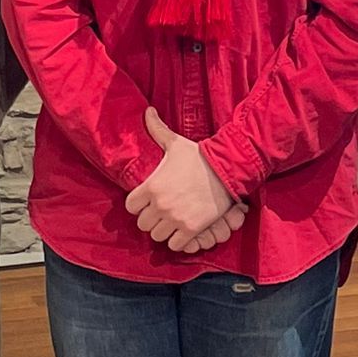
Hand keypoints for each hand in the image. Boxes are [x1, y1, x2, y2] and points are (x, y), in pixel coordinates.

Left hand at [124, 108, 237, 250]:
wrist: (226, 169)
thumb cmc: (199, 156)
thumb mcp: (175, 143)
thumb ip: (157, 129)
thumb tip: (147, 111)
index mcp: (152, 186)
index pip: (130, 206)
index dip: (138, 205)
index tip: (146, 202)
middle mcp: (160, 204)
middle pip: (143, 224)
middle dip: (151, 219)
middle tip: (161, 213)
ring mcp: (175, 218)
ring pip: (157, 236)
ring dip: (164, 231)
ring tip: (172, 223)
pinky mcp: (191, 229)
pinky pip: (175, 245)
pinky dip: (178, 241)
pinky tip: (183, 231)